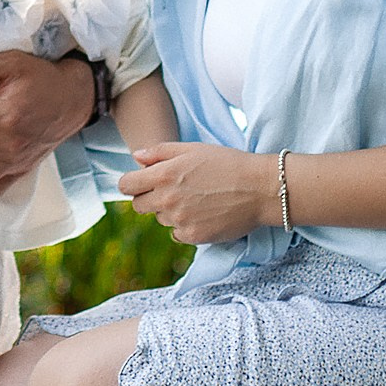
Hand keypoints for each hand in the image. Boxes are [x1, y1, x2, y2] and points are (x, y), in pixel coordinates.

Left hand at [119, 142, 279, 244]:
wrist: (259, 189)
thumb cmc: (227, 163)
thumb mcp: (193, 149)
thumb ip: (160, 152)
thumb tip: (136, 158)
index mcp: (163, 175)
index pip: (126, 185)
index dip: (133, 183)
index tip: (143, 182)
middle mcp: (167, 199)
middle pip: (138, 206)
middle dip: (149, 198)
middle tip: (172, 191)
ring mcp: (179, 220)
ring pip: (160, 219)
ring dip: (170, 211)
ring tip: (196, 199)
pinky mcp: (193, 236)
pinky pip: (176, 233)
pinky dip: (185, 225)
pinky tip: (203, 213)